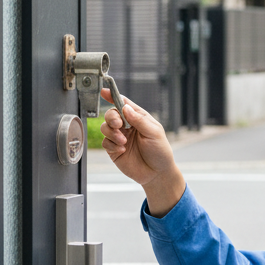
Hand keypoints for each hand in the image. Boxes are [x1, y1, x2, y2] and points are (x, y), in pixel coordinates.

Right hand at [100, 89, 184, 215]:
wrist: (157, 173)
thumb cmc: (160, 151)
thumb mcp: (154, 133)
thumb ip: (139, 120)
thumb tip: (125, 108)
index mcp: (138, 118)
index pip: (124, 103)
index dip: (113, 96)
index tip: (104, 91)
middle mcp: (127, 126)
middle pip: (111, 114)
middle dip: (112, 117)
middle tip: (118, 124)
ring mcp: (120, 137)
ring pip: (105, 127)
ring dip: (112, 133)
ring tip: (123, 142)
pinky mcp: (114, 150)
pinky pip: (105, 142)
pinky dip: (112, 145)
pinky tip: (122, 150)